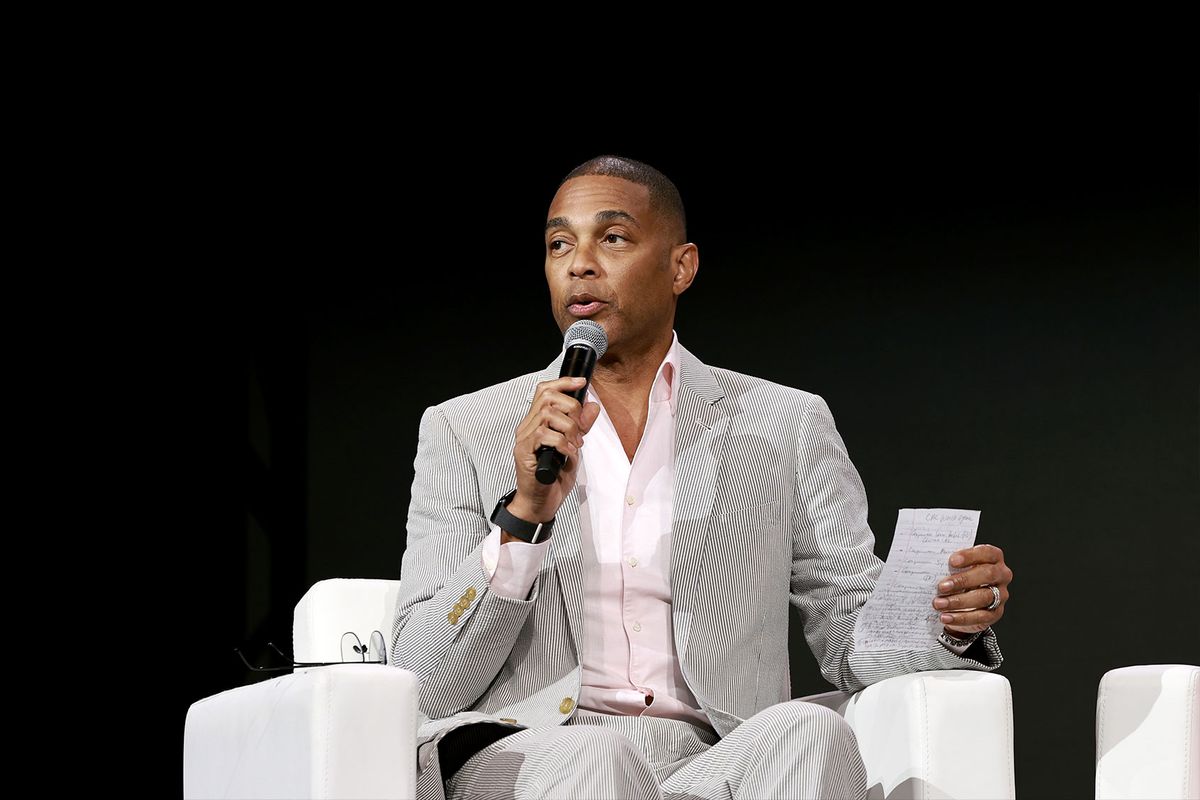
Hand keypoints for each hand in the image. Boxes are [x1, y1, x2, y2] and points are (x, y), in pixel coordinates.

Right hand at [507, 376, 600, 529]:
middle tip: (581, 430)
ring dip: (568, 428)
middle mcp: (527, 427)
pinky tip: (568, 454)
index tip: (582, 382)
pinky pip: (543, 436)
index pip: (545, 390)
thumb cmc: (553, 479)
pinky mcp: (524, 454)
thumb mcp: (574, 448)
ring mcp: (523, 440)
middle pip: (548, 398)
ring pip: (547, 415)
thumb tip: (592, 405)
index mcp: (536, 423)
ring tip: (575, 445)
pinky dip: (562, 443)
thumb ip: (581, 427)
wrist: (540, 504)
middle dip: (572, 408)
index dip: (563, 382)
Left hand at [932, 544, 1011, 635]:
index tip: (952, 561)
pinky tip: (946, 617)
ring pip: (983, 597)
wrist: (966, 602)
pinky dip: (961, 617)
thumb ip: (951, 565)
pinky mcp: (995, 613)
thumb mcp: (957, 568)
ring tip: (939, 604)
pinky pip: (980, 616)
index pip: (987, 552)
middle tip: (941, 586)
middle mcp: (1001, 575)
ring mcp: (1000, 595)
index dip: (970, 556)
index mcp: (993, 558)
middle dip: (962, 580)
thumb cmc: (960, 577)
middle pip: (987, 574)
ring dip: (958, 601)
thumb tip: (931, 566)